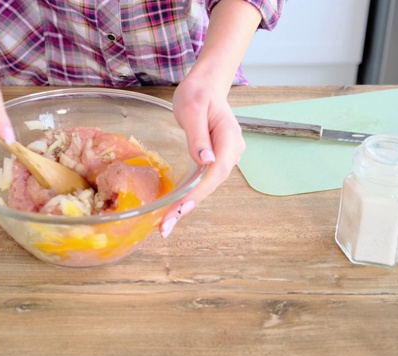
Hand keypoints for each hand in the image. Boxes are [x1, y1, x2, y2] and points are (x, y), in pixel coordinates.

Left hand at [159, 76, 244, 237]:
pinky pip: (202, 181)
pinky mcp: (215, 160)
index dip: (197, 194)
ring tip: (165, 225)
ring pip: (206, 187)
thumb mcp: (192, 109)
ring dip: (186, 206)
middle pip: (210, 185)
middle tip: (165, 227)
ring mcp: (225, 157)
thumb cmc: (197, 93)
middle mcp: (232, 152)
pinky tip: (173, 209)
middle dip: (188, 206)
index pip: (215, 172)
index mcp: (230, 139)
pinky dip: (188, 196)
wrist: (206, 86)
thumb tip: (206, 161)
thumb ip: (197, 135)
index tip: (179, 209)